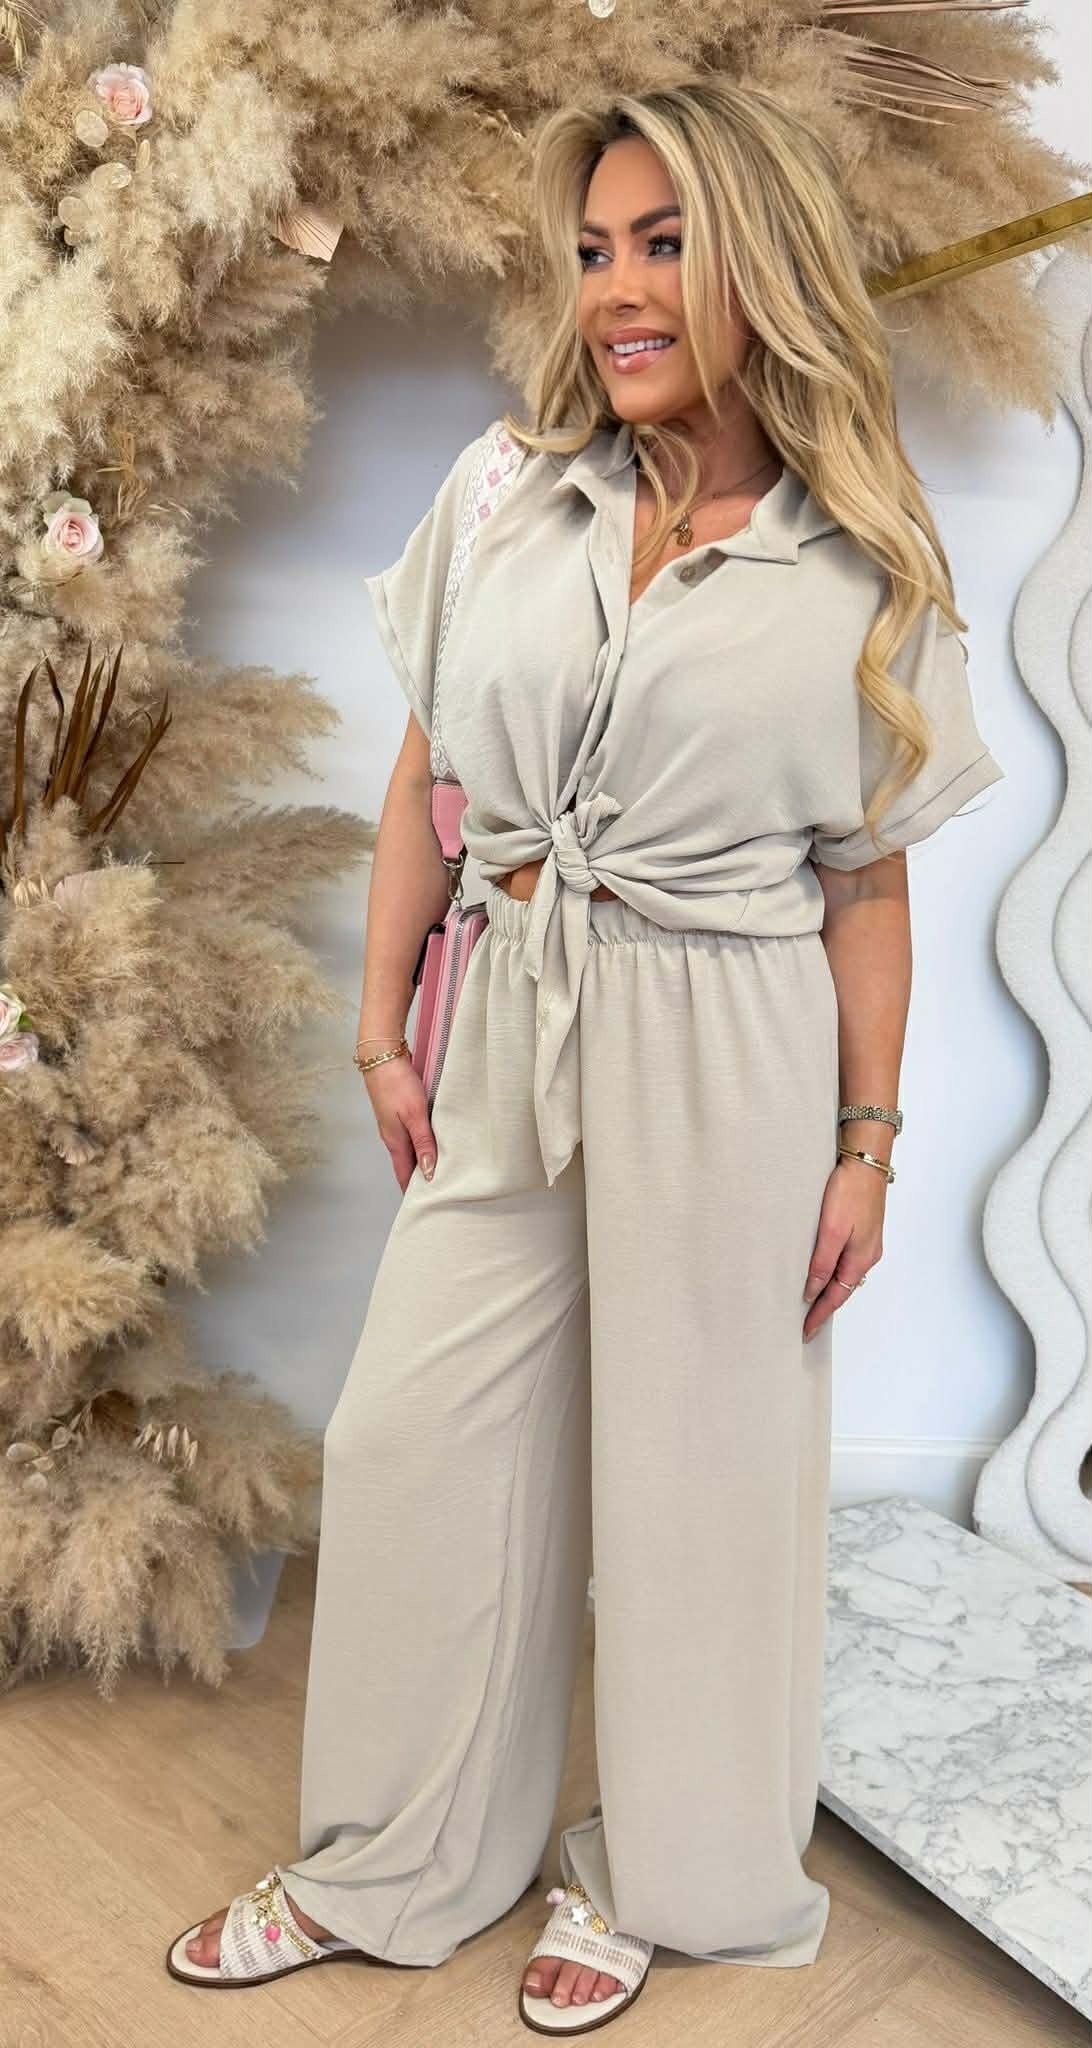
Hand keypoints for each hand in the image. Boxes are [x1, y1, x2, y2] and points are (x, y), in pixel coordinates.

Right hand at [363, 1052, 436, 1193]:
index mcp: (395, 1142)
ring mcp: (394, 1124)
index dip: (413, 1192)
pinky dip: (423, 1144)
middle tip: (439, 1192)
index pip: (404, 1176)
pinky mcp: (399, 1112)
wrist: (381, 1056)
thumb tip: (429, 1173)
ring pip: (411, 1150)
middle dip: (420, 1180)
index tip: (426, 1206)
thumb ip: (424, 1143)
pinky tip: (434, 1142)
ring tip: (441, 1171)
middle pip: (407, 1165)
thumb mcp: (415, 1115)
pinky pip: (412, 1135)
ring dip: (423, 1161)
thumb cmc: (396, 1084)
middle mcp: (393, 1137)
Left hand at [802, 1155, 886, 1341]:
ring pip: (845, 1275)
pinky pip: (846, 1261)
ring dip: (829, 1290)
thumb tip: (813, 1291)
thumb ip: (822, 1262)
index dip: (819, 1316)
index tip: (805, 1332)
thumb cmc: (849, 1192)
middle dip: (825, 1307)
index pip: (836, 1297)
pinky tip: (823, 1271)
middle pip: (843, 1289)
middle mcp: (866, 1255)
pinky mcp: (862, 1230)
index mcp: (859, 1259)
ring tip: (811, 1303)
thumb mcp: (831, 1230)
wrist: (867, 1162)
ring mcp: (866, 1243)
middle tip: (805, 1323)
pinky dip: (834, 1272)